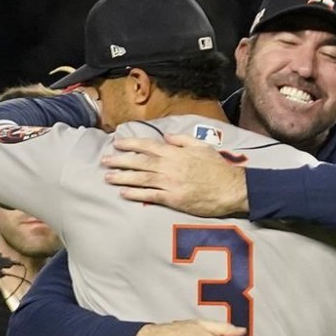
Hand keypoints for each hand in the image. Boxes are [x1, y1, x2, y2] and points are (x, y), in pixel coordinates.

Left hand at [103, 134, 247, 215]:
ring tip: (108, 177)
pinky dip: (135, 194)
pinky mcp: (173, 199)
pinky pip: (150, 196)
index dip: (130, 144)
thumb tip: (166, 136)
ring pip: (141, 178)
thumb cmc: (217, 167)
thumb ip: (182, 140)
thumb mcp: (201, 146)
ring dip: (123, 177)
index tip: (116, 143)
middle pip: (139, 162)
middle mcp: (169, 166)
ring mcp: (170, 183)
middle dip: (120, 160)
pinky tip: (123, 193)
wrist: (231, 188)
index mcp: (175, 152)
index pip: (147, 146)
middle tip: (104, 161)